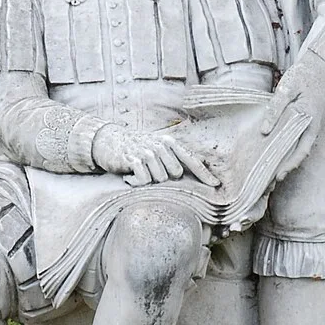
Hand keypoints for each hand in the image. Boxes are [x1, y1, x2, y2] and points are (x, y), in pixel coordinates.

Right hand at [93, 126, 219, 186]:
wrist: (109, 140)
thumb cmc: (136, 148)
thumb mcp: (156, 148)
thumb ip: (173, 158)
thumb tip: (194, 172)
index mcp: (169, 143)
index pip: (191, 160)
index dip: (204, 174)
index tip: (216, 185)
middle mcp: (161, 145)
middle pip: (175, 174)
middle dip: (165, 178)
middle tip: (150, 171)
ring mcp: (147, 152)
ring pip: (159, 179)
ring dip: (149, 179)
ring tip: (139, 171)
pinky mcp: (133, 159)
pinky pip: (144, 180)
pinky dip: (137, 182)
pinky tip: (130, 176)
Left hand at [259, 51, 324, 165]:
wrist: (321, 67)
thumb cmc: (304, 76)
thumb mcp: (287, 89)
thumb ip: (275, 109)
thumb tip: (264, 131)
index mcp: (309, 121)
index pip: (300, 150)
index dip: (289, 165)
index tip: (278, 176)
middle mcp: (312, 128)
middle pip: (299, 154)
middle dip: (286, 169)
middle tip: (269, 183)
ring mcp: (311, 126)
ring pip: (299, 149)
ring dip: (287, 161)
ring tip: (271, 172)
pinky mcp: (308, 122)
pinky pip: (299, 140)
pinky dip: (289, 149)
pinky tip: (277, 152)